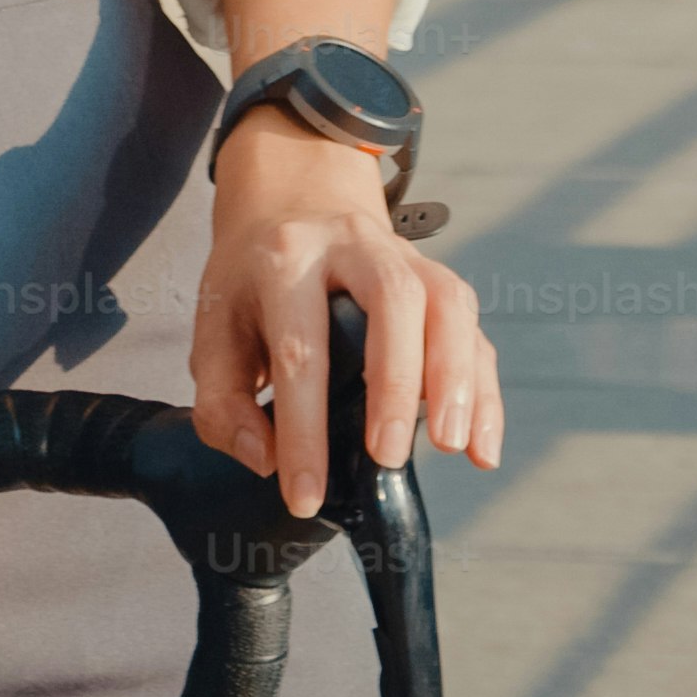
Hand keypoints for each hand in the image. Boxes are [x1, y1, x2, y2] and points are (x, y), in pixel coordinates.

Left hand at [190, 109, 501, 514]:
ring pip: (448, 304)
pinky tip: (482, 447)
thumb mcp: (212, 327)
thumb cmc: (251, 282)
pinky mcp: (440, 280)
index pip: (300, 350)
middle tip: (390, 457)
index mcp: (285, 257)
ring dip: (457, 379)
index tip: (306, 497)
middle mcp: (352, 246)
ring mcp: (406, 256)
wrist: (294, 200)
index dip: (304, 430)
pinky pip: (473, 331)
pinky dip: (484, 390)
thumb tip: (265, 461)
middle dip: (395, 384)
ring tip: (452, 445)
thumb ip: (221, 402)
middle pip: (393, 300)